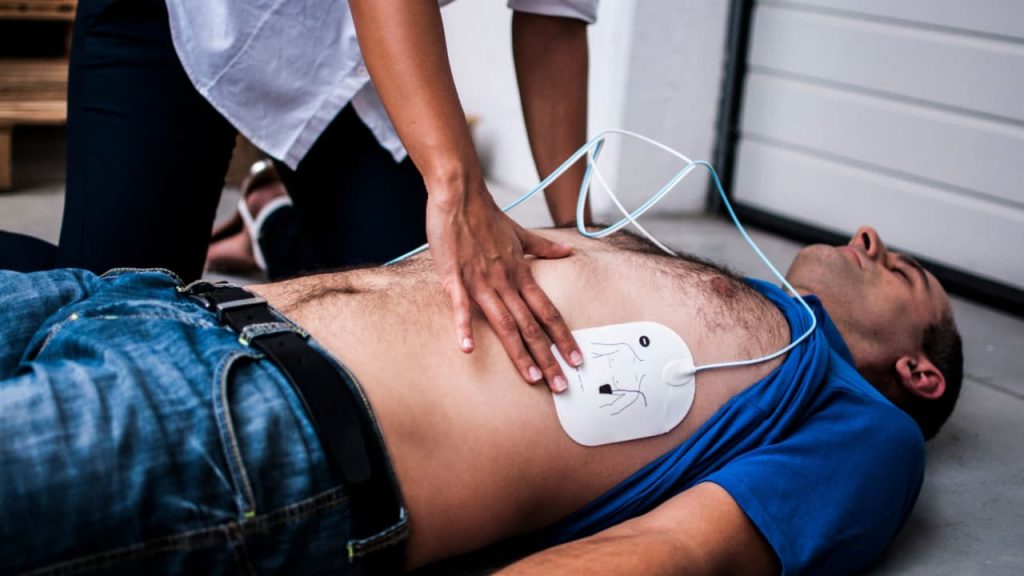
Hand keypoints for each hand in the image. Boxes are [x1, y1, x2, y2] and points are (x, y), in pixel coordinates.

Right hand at [426, 186, 582, 391]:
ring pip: (505, 323)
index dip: (563, 337)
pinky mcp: (456, 278)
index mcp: (521, 274)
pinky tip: (467, 348)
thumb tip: (568, 252)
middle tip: (562, 384)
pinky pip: (461, 305)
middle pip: (532, 326)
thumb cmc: (486, 216)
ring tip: (532, 377)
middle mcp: (506, 282)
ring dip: (520, 352)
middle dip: (548, 357)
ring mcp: (481, 281)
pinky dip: (464, 326)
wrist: (461, 195)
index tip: (576, 358)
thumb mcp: (520, 233)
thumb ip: (543, 248)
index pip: (548, 311)